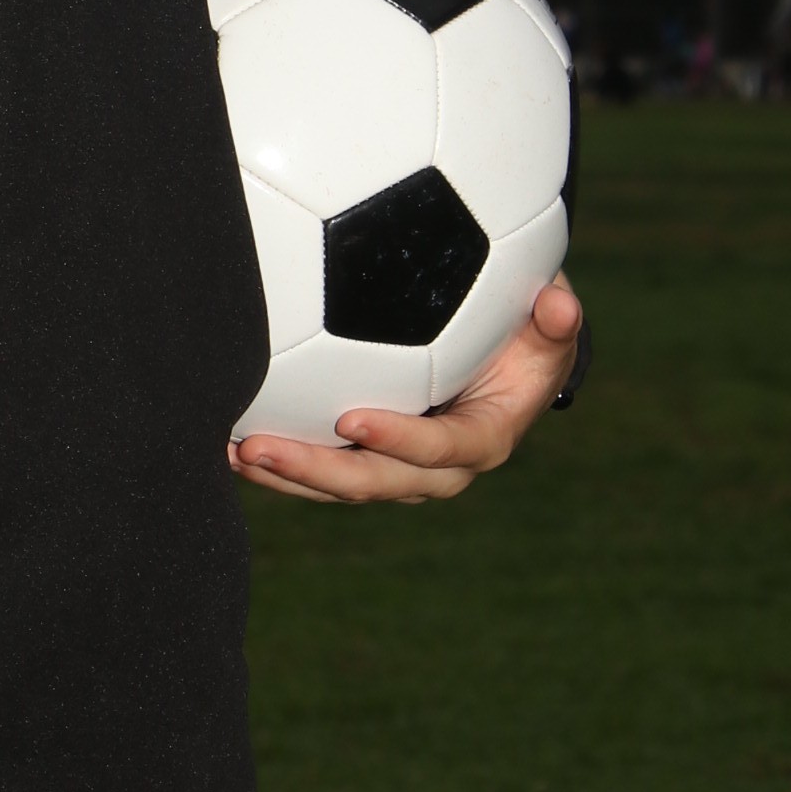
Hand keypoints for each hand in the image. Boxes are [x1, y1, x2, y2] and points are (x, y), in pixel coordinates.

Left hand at [228, 275, 584, 508]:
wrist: (508, 364)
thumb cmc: (529, 332)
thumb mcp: (551, 323)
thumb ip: (555, 317)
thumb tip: (558, 306)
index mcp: (484, 439)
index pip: (440, 450)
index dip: (401, 440)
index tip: (353, 419)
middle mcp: (438, 468)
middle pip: (375, 481)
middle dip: (316, 470)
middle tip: (261, 446)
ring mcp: (399, 469)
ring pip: (340, 484)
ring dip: (286, 473)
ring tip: (233, 451)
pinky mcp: (369, 460)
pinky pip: (324, 468)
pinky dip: (282, 459)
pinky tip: (232, 440)